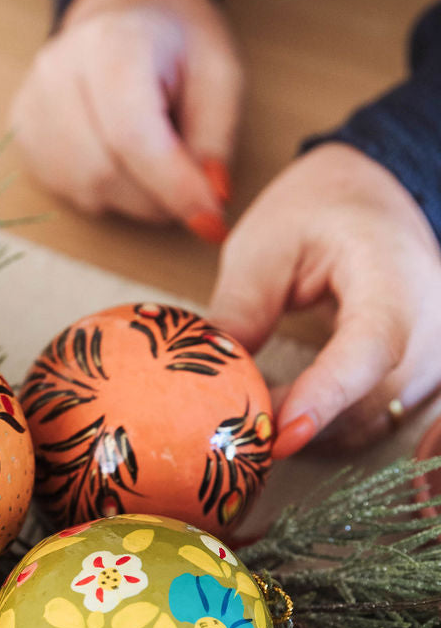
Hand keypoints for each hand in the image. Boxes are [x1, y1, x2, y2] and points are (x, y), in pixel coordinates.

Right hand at [9, 0, 242, 235]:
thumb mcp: (219, 75)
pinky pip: (67, 190)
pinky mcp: (22, 134)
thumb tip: (208, 202)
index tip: (211, 220)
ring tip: (158, 167)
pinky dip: (106, 193)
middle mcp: (56, 70)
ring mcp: (30, 103)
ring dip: (133, 199)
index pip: (132, 134)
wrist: (125, 13)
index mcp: (109, 42)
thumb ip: (216, 138)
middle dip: (155, 198)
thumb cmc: (177, 45)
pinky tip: (123, 162)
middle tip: (190, 189)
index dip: (173, 186)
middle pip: (103, 171)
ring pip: (84, 188)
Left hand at [207, 142, 440, 453]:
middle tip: (234, 424)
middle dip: (299, 420)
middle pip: (370, 397)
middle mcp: (429, 318)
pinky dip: (331, 425)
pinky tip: (288, 411)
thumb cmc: (316, 210)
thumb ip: (239, 311)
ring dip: (312, 427)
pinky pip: (379, 418)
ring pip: (373, 419)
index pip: (370, 347)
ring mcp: (434, 352)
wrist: (369, 196)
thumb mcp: (262, 247)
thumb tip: (210, 381)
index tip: (280, 432)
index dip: (326, 395)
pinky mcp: (424, 374)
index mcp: (394, 272)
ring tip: (255, 411)